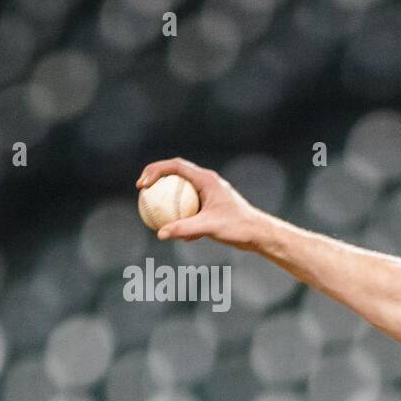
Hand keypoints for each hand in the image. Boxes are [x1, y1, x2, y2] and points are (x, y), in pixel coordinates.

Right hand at [135, 157, 268, 249]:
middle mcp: (207, 182)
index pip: (174, 166)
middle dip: (156, 178)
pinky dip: (179, 213)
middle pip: (175, 173)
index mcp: (206, 179)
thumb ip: (184, 228)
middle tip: (142, 191)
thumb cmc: (238, 228)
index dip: (154, 171)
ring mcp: (209, 193)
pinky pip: (189, 205)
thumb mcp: (210, 228)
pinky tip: (176, 232)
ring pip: (181, 189)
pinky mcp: (211, 205)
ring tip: (152, 209)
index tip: (142, 185)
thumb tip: (160, 233)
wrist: (259, 234)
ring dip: (166, 196)